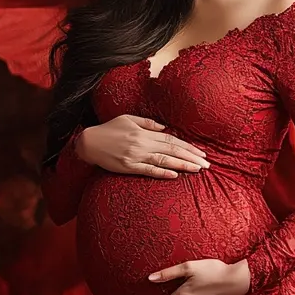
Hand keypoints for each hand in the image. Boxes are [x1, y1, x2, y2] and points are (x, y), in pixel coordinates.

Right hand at [79, 115, 210, 178]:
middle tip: (206, 164)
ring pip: (164, 160)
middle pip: (172, 150)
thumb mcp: (128, 119)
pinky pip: (148, 170)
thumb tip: (165, 128)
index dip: (187, 146)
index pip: (171, 139)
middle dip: (191, 157)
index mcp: (143, 132)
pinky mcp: (128, 167)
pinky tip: (175, 175)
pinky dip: (162, 173)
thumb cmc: (108, 130)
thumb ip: (147, 123)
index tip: (201, 152)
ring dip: (182, 165)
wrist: (88, 143)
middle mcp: (142, 144)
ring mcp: (135, 156)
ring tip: (197, 169)